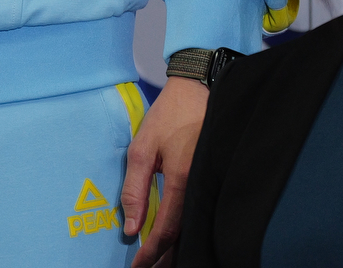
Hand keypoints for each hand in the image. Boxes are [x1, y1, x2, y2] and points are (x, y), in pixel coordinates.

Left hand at [120, 75, 204, 267]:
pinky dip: (188, 232)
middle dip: (166, 258)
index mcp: (180, 179)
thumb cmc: (168, 118)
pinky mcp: (212, 180)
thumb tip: (130, 226)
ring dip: (177, 249)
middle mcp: (199, 187)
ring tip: (161, 264)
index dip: (152, 252)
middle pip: (184, 236)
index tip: (138, 265)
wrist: (199, 92)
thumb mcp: (141, 149)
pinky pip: (200, 214)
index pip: (166, 229)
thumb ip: (134, 188)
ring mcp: (209, 184)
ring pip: (194, 228)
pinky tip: (178, 241)